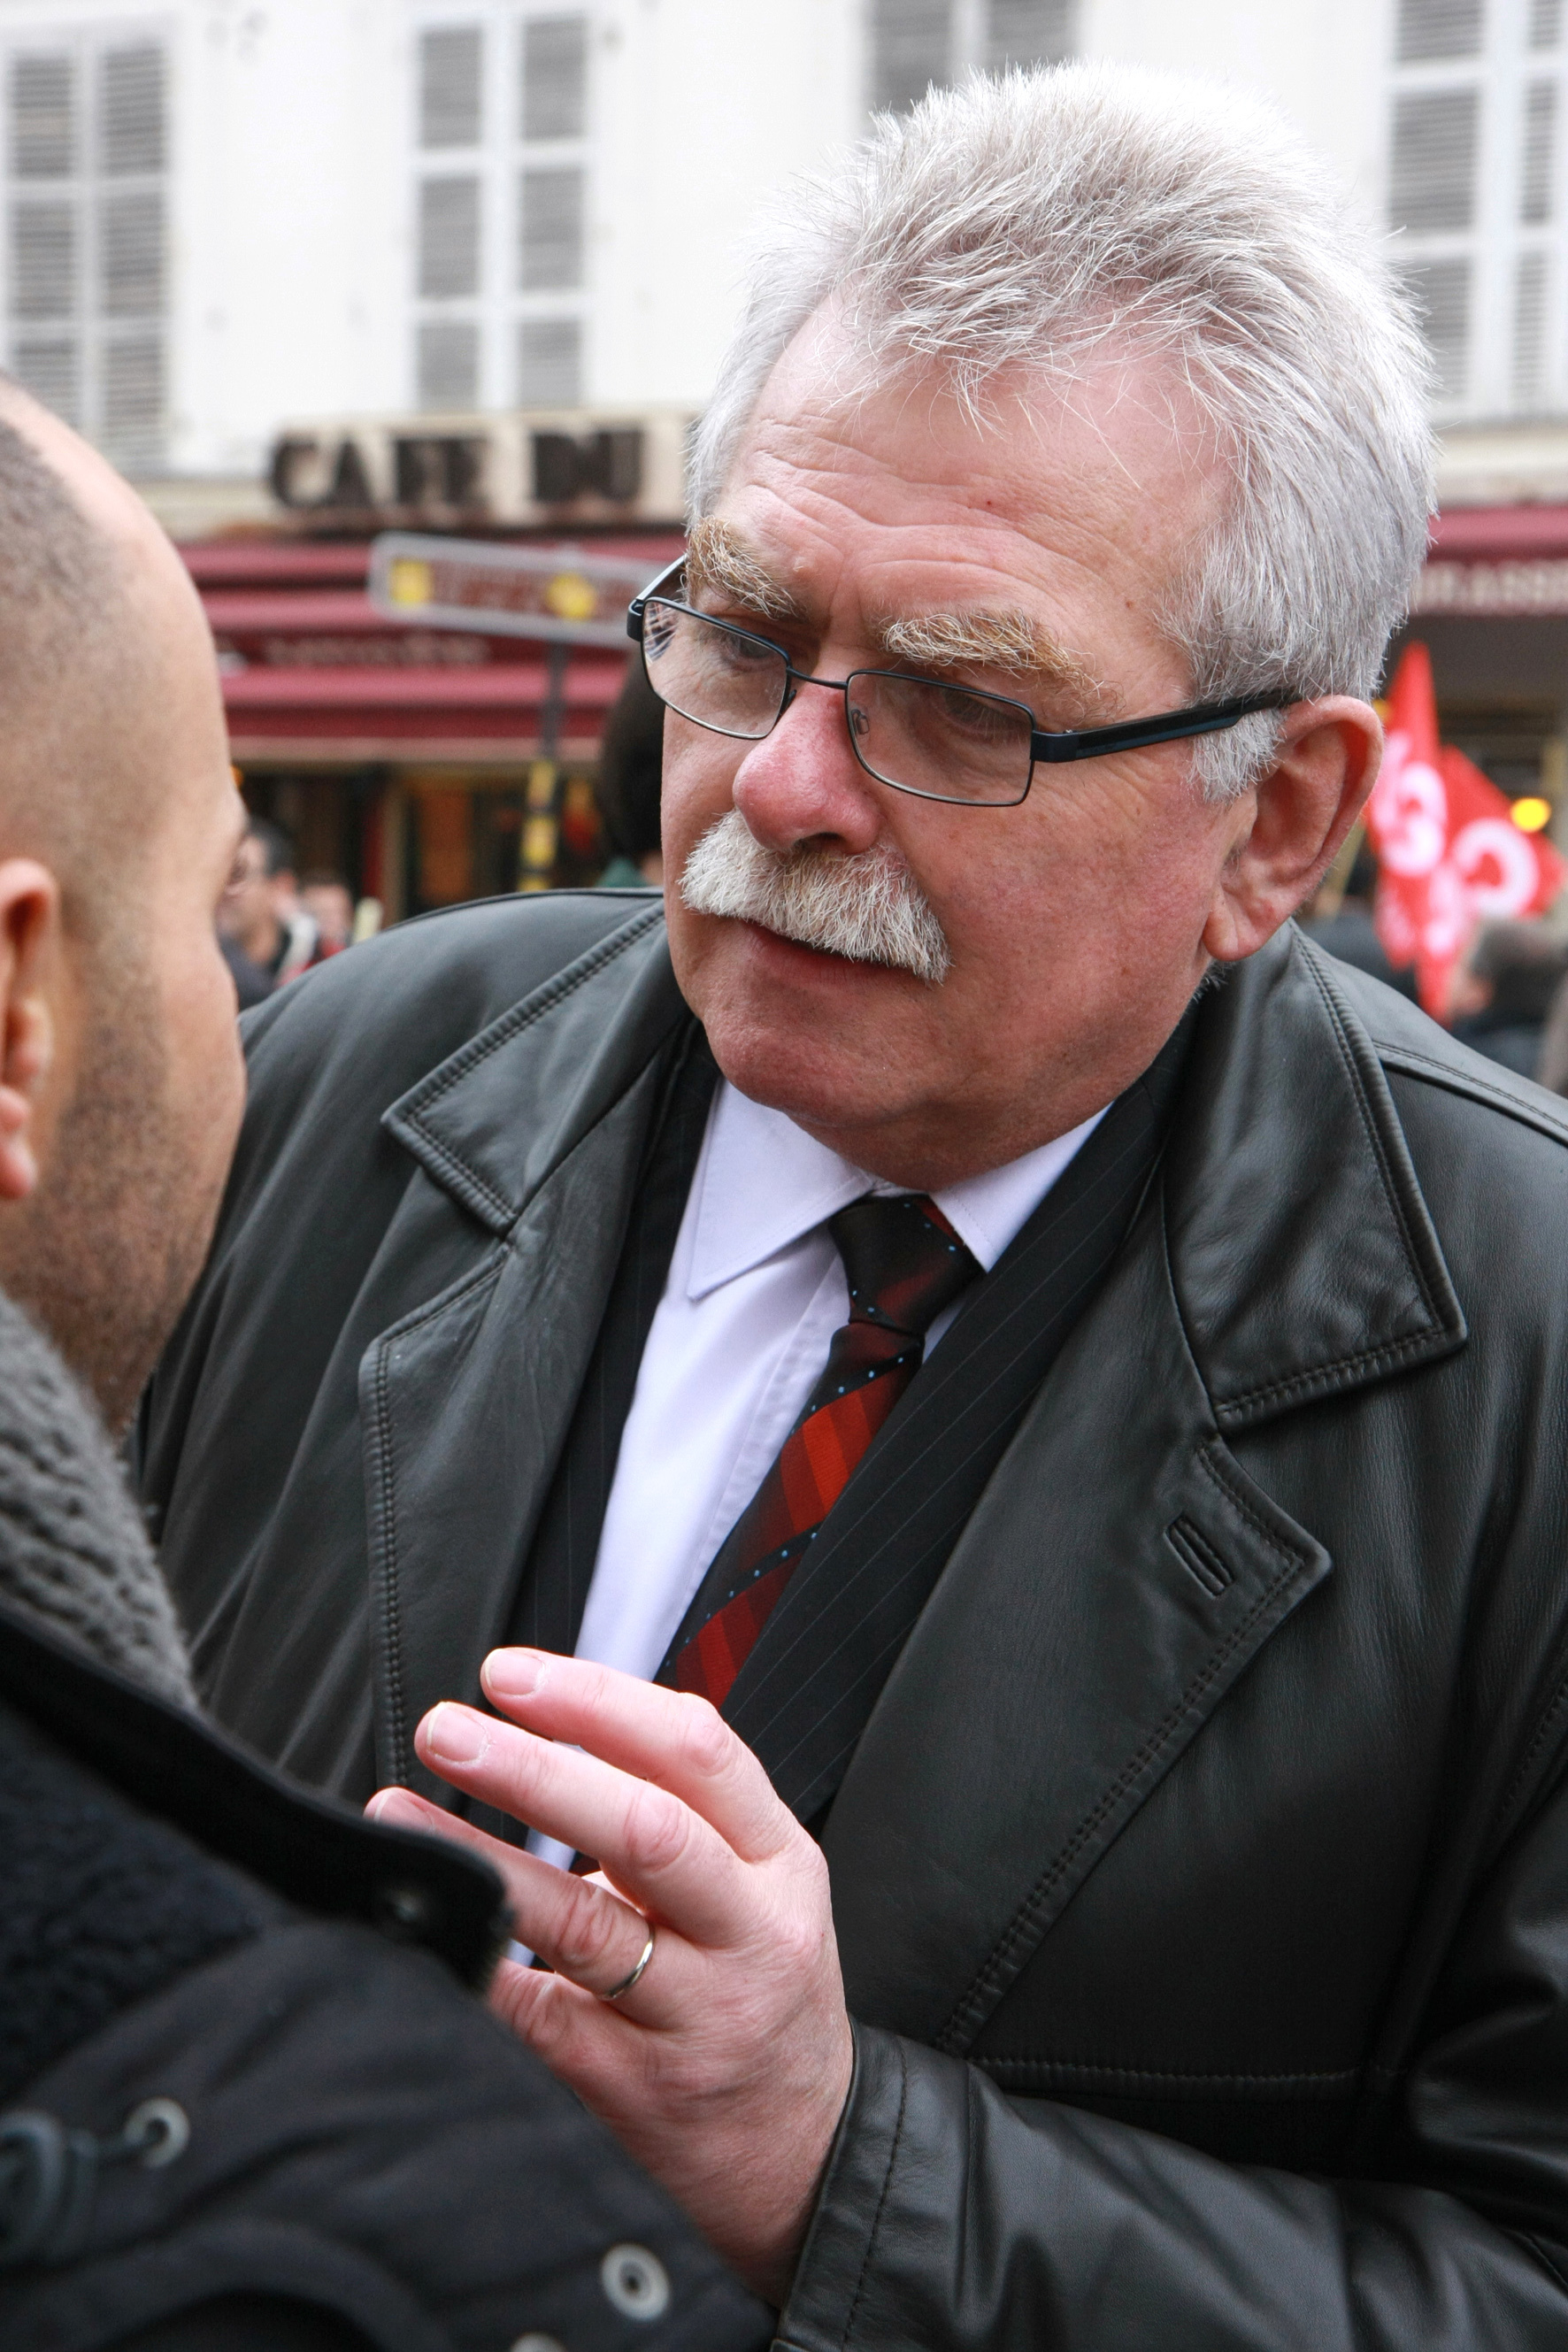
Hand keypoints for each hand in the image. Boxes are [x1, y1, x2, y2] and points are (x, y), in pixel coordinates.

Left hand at [365, 1649, 854, 2302]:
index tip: (510, 1675)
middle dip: (534, 1769)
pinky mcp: (630, 2092)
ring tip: (397, 1813)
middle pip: (643, 1829)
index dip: (596, 1702)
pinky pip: (533, 2018)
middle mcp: (748, 1935)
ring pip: (581, 1925)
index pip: (696, 1752)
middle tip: (449, 1727)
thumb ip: (678, 1808)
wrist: (803, 2160)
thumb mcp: (758, 1886)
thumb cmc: (756, 1990)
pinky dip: (472, 1965)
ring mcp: (692, 2019)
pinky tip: (416, 1925)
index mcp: (780, 1861)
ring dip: (480, 1859)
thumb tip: (539, 1726)